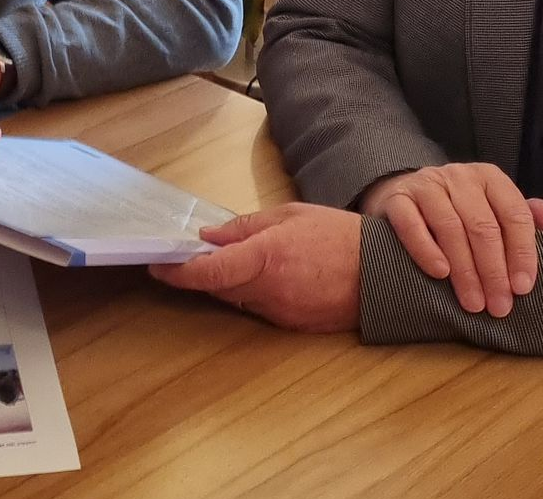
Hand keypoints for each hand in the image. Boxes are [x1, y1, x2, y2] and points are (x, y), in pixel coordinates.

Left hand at [148, 205, 360, 333]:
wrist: (384, 274)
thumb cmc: (339, 236)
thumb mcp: (290, 216)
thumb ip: (246, 227)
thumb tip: (210, 236)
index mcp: (267, 257)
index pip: (210, 272)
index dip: (179, 272)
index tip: (158, 266)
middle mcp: (269, 290)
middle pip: (217, 289)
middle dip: (200, 275)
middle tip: (185, 258)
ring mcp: (280, 313)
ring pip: (237, 300)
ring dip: (226, 283)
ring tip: (229, 261)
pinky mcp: (291, 326)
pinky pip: (258, 309)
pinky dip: (250, 293)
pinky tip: (260, 276)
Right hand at [359, 164, 542, 317]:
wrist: (403, 194)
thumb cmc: (457, 209)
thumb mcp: (492, 206)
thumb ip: (522, 215)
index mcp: (489, 178)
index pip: (514, 213)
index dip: (522, 252)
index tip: (523, 288)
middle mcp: (459, 176)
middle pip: (483, 225)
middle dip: (494, 271)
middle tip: (499, 307)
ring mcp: (426, 185)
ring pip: (450, 227)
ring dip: (465, 270)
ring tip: (473, 303)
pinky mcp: (398, 198)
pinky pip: (412, 225)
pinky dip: (427, 250)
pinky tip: (440, 274)